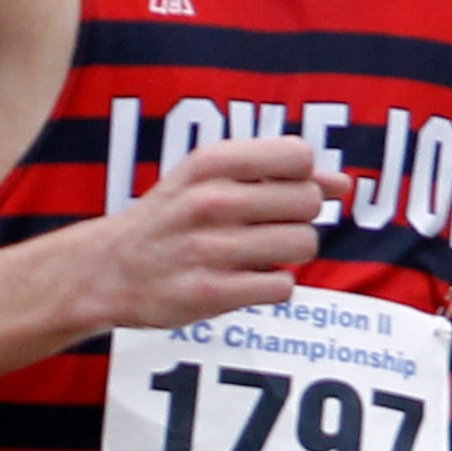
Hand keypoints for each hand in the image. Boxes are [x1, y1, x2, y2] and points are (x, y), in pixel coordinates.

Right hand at [91, 136, 353, 329]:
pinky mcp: (210, 295)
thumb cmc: (172, 217)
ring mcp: (208, 250)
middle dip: (300, 215)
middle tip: (267, 224)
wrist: (107, 269)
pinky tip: (246, 279)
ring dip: (290, 251)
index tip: (279, 188)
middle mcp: (208, 202)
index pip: (297, 155)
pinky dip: (273, 285)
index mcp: (208, 164)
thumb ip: (277, 173)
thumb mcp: (208, 178)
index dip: (301, 174)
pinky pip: (283, 286)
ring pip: (303, 244)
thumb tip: (345, 184)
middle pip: (308, 201)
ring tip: (258, 252)